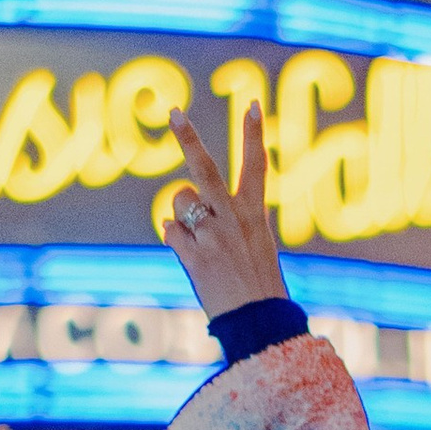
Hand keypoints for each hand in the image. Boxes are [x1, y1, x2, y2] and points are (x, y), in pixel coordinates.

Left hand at [160, 106, 288, 322]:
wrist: (260, 325)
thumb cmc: (260, 291)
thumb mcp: (256, 251)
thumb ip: (223, 226)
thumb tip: (171, 217)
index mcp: (255, 216)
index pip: (257, 166)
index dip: (254, 133)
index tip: (251, 104)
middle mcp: (233, 220)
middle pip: (205, 169)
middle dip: (188, 138)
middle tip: (174, 111)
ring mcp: (213, 236)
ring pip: (179, 201)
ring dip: (181, 215)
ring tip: (198, 240)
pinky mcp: (195, 257)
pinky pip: (170, 232)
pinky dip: (175, 239)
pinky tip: (191, 256)